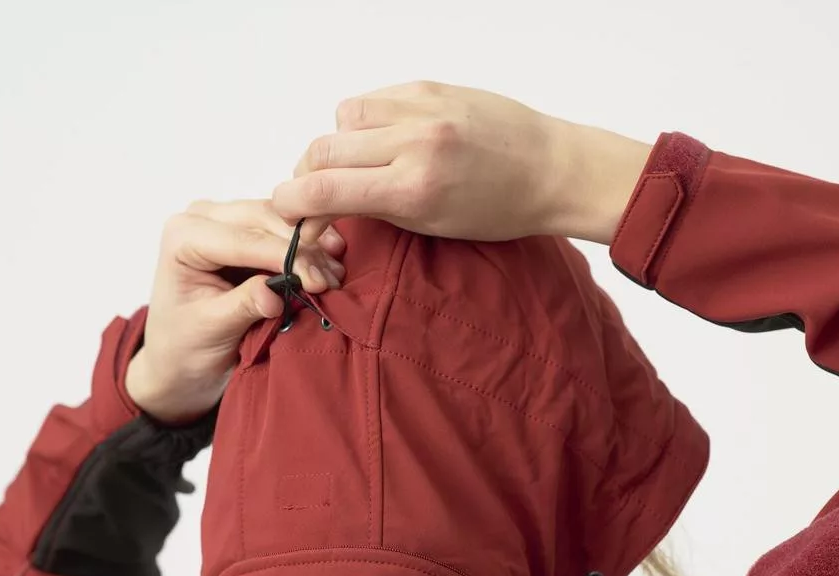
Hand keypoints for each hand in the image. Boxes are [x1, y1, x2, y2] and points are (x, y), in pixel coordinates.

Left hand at [126, 199, 345, 423]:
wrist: (180, 358)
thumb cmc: (185, 346)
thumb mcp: (211, 328)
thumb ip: (243, 305)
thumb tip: (275, 294)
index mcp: (183, 237)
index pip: (243, 239)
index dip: (285, 258)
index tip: (318, 282)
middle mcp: (202, 218)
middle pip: (264, 218)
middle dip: (303, 249)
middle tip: (333, 280)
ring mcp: (226, 221)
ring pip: (279, 219)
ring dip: (311, 246)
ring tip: (336, 276)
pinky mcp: (247, 232)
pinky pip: (283, 230)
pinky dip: (308, 246)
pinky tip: (330, 261)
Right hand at [271, 80, 653, 244]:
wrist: (551, 168)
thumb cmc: (501, 209)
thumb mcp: (435, 227)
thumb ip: (378, 210)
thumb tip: (331, 204)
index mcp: (414, 189)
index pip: (325, 191)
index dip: (293, 204)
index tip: (287, 212)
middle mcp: (413, 142)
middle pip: (322, 151)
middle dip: (308, 176)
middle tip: (316, 193)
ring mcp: (421, 107)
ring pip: (342, 118)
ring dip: (338, 144)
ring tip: (361, 165)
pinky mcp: (429, 86)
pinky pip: (374, 99)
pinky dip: (367, 122)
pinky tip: (386, 140)